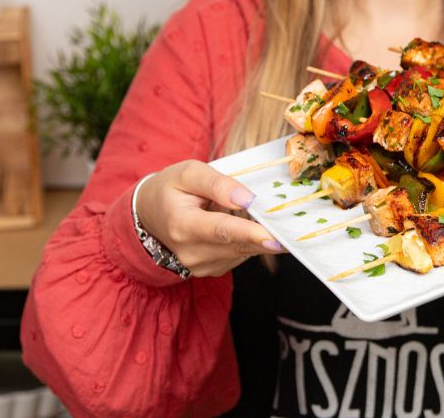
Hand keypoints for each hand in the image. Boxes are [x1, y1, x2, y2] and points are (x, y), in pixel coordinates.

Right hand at [134, 160, 284, 277]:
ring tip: (267, 216)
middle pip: (238, 245)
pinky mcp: (211, 270)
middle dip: (267, 235)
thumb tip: (247, 198)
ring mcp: (201, 266)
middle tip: (294, 225)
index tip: (274, 236)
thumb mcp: (188, 173)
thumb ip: (217, 183)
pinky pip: (240, 255)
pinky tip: (249, 225)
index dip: (249, 233)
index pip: (221, 230)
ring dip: (260, 237)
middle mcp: (191, 252)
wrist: (149, 216)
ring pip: (243, 252)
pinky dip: (250, 241)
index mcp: (182, 225)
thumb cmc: (170, 189)